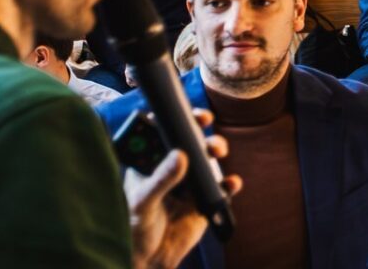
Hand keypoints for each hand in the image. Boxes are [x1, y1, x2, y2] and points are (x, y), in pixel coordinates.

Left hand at [126, 109, 240, 268]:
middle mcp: (173, 167)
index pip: (163, 132)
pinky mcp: (206, 199)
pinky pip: (223, 187)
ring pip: (208, 157)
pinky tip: (231, 183)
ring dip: (216, 148)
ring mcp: (191, 182)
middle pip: (189, 139)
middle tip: (204, 122)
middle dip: (199, 128)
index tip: (182, 112)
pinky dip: (230, 184)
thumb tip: (181, 155)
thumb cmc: (135, 226)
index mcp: (151, 162)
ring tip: (217, 151)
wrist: (150, 258)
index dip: (174, 118)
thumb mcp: (143, 201)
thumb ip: (160, 179)